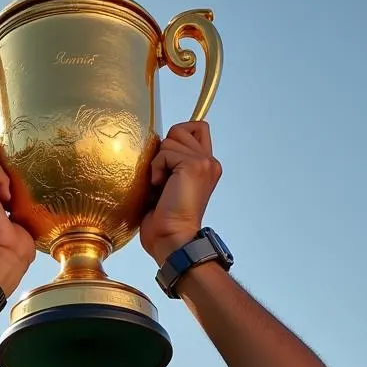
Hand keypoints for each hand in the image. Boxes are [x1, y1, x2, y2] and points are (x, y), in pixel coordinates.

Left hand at [140, 122, 222, 264]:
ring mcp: (204, 162)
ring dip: (159, 163)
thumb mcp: (171, 183)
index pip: (197, 127)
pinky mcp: (193, 166)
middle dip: (165, 150)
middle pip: (181, 128)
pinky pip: (164, 153)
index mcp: (207, 166)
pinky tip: (160, 189)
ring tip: (162, 187)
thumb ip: (173, 161)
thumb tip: (156, 143)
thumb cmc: (165, 220)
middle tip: (164, 179)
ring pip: (171, 138)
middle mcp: (210, 162)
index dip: (177, 138)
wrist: (172, 239)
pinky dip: (156, 170)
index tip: (167, 166)